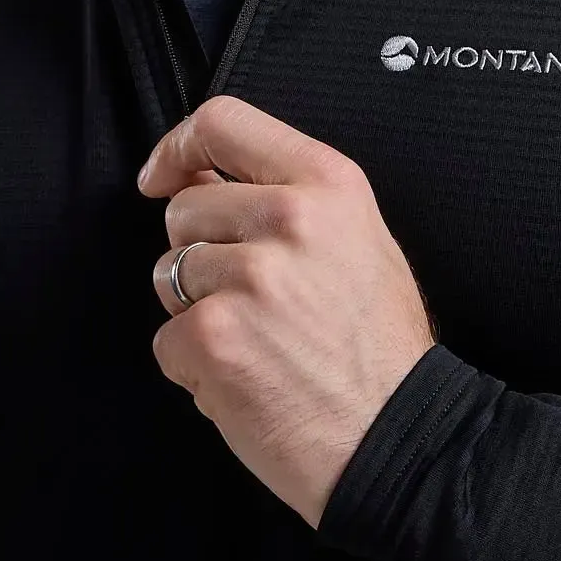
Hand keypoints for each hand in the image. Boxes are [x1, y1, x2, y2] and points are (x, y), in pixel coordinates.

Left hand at [137, 95, 437, 527]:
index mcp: (327, 182)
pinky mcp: (215, 336)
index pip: (223, 121)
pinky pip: (166, 340)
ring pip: (168, 274)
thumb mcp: (357, 239)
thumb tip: (202, 172)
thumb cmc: (379, 349)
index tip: (162, 175)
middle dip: (198, 254)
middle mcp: (288, 217)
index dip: (178, 147)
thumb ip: (287, 195)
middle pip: (183, 209)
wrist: (398, 439)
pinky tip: (248, 379)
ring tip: (258, 342)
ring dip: (196, 313)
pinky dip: (194, 368)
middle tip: (252, 301)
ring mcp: (249, 277)